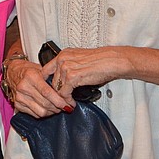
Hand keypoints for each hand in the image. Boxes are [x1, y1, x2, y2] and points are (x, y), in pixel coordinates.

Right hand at [5, 58, 72, 117]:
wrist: (12, 72)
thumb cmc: (28, 70)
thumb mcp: (41, 69)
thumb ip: (52, 78)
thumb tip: (66, 89)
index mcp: (31, 76)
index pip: (47, 92)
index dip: (59, 100)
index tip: (68, 104)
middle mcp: (24, 87)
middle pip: (45, 103)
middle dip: (58, 107)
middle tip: (66, 107)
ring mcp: (20, 97)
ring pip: (41, 111)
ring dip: (52, 112)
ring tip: (58, 108)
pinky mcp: (18, 105)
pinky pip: (35, 114)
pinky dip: (44, 113)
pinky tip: (49, 109)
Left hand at [41, 46, 158, 94]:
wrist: (113, 61)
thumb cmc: (101, 62)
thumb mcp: (80, 62)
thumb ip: (69, 68)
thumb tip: (62, 83)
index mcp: (63, 54)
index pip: (45, 70)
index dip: (47, 84)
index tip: (51, 93)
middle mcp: (62, 59)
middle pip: (49, 81)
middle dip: (54, 94)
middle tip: (59, 103)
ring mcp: (66, 67)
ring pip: (55, 88)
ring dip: (61, 99)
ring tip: (67, 104)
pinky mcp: (73, 76)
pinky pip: (63, 93)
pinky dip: (67, 100)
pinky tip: (72, 103)